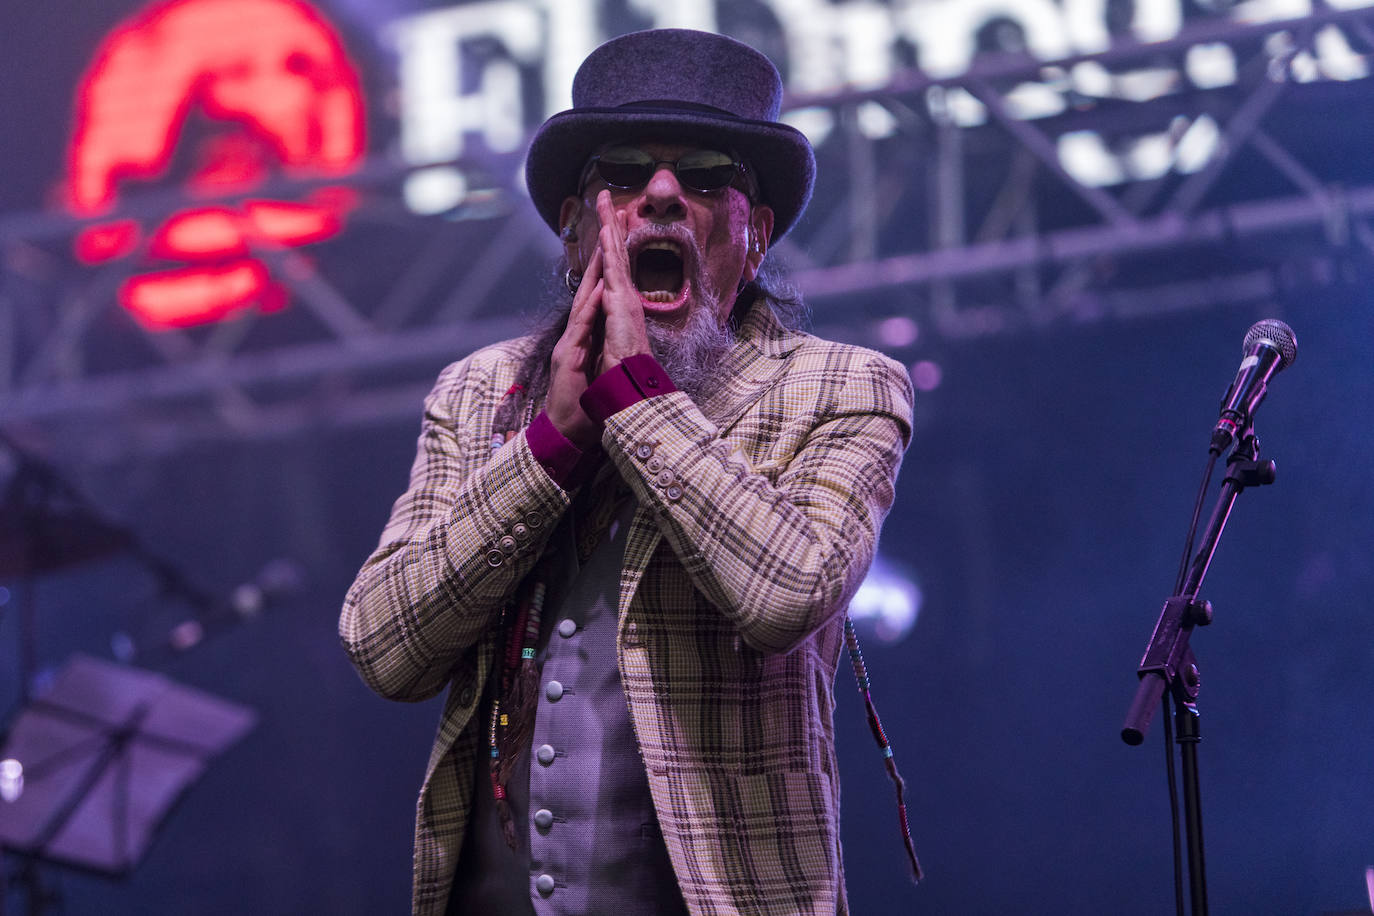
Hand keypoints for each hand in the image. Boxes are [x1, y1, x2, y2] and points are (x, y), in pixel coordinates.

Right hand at [545, 246, 604, 449]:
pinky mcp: (569, 356)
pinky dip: (591, 305)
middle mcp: (576, 333)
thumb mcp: (598, 372)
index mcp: (585, 334)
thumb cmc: (583, 405)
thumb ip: (600, 350)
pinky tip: (600, 286)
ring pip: (584, 299)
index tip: (616, 237)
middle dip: (600, 252)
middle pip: (589, 286)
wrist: (565, 431)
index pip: (597, 294)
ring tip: (604, 241)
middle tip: (607, 217)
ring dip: (594, 270)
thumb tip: (610, 336)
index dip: (606, 265)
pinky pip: (583, 326)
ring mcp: (571, 342)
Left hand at [592, 190, 650, 374]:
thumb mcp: (607, 341)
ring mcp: (623, 297)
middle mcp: (623, 296)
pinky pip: (614, 268)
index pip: (613, 267)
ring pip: (615, 253)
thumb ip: (608, 323)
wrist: (626, 383)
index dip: (612, 243)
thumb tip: (608, 313)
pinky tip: (608, 229)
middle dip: (612, 224)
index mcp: (618, 304)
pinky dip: (611, 248)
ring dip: (610, 226)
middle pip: (616, 252)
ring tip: (606, 201)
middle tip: (608, 198)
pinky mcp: (621, 302)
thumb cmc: (618, 369)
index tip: (611, 222)